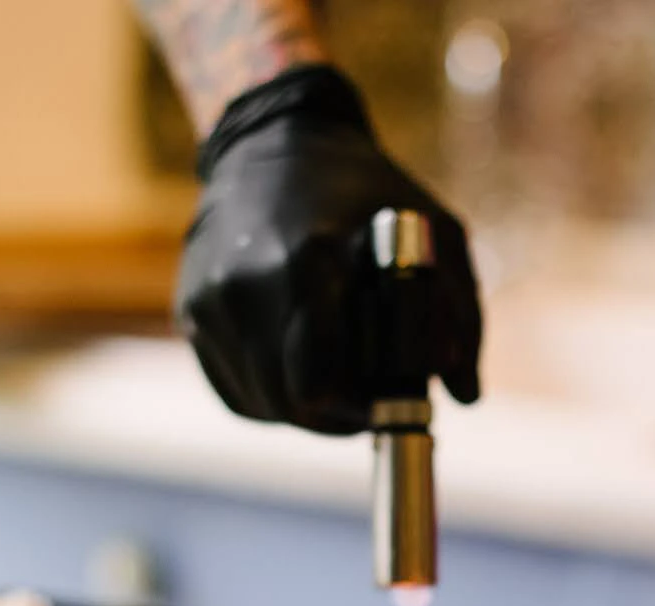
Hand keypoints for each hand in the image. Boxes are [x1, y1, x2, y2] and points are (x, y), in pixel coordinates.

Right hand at [178, 66, 481, 434]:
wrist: (272, 143)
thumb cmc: (366, 194)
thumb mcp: (436, 235)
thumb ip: (459, 318)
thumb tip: (464, 396)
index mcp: (309, 260)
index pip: (320, 384)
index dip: (360, 406)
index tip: (386, 398)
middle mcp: (245, 283)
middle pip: (292, 405)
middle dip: (337, 413)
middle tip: (368, 397)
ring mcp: (209, 300)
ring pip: (264, 404)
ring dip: (306, 407)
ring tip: (340, 372)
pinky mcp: (191, 312)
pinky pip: (237, 390)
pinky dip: (273, 393)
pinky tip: (301, 362)